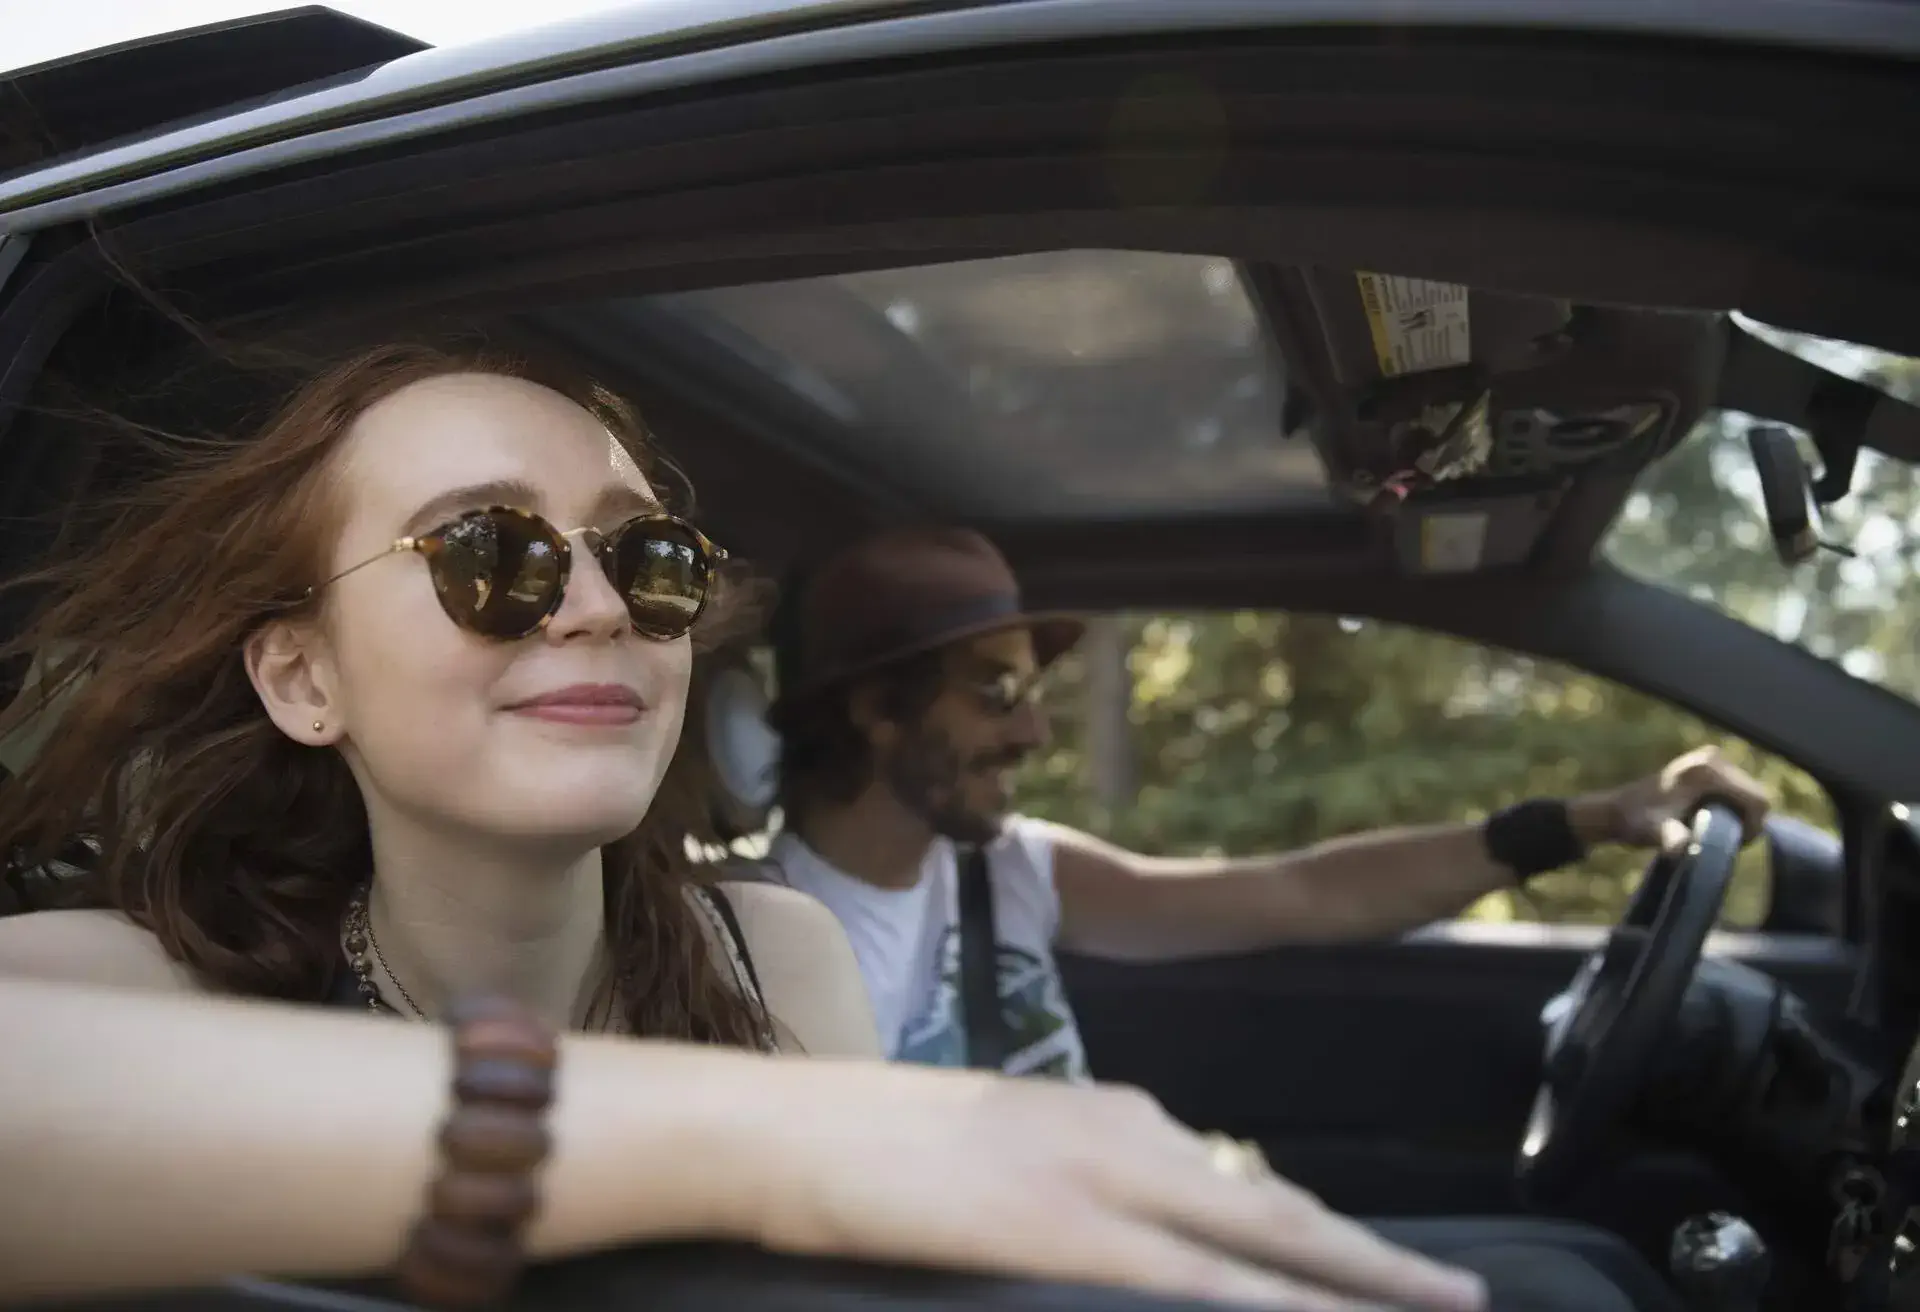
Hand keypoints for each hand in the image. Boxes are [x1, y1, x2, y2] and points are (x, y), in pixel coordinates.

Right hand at [749, 1063, 1488, 1310]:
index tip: (1375, 1265)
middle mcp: (1121, 1133)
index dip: (1316, 1232)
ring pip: (1260, 1236)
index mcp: (1102, 1113)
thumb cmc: (864, 1146)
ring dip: (1352, 1279)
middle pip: (1274, 1207)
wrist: (781, 1124)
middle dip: (1369, 1262)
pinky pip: (1194, 1276)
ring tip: (1436, 1308)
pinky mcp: (1062, 1225)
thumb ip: (1063, 1180)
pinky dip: (1270, 1300)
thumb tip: (1110, 1226)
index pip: (1237, 1180)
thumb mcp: (986, 1152)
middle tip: (1456, 1300)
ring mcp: (1097, 1176)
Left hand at [1575, 746, 1770, 852]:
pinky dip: (1733, 808)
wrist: (1617, 809)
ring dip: (1740, 816)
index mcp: (1708, 771)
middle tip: (1722, 841)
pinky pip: (1738, 791)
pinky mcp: (1710, 764)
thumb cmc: (1636, 823)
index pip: (1758, 800)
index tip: (1733, 843)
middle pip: (1757, 795)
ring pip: (1750, 794)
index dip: (1754, 826)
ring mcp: (1712, 758)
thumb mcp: (1654, 833)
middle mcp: (1713, 757)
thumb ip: (1670, 839)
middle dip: (1748, 822)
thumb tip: (1682, 847)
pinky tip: (1711, 820)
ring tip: (1714, 831)